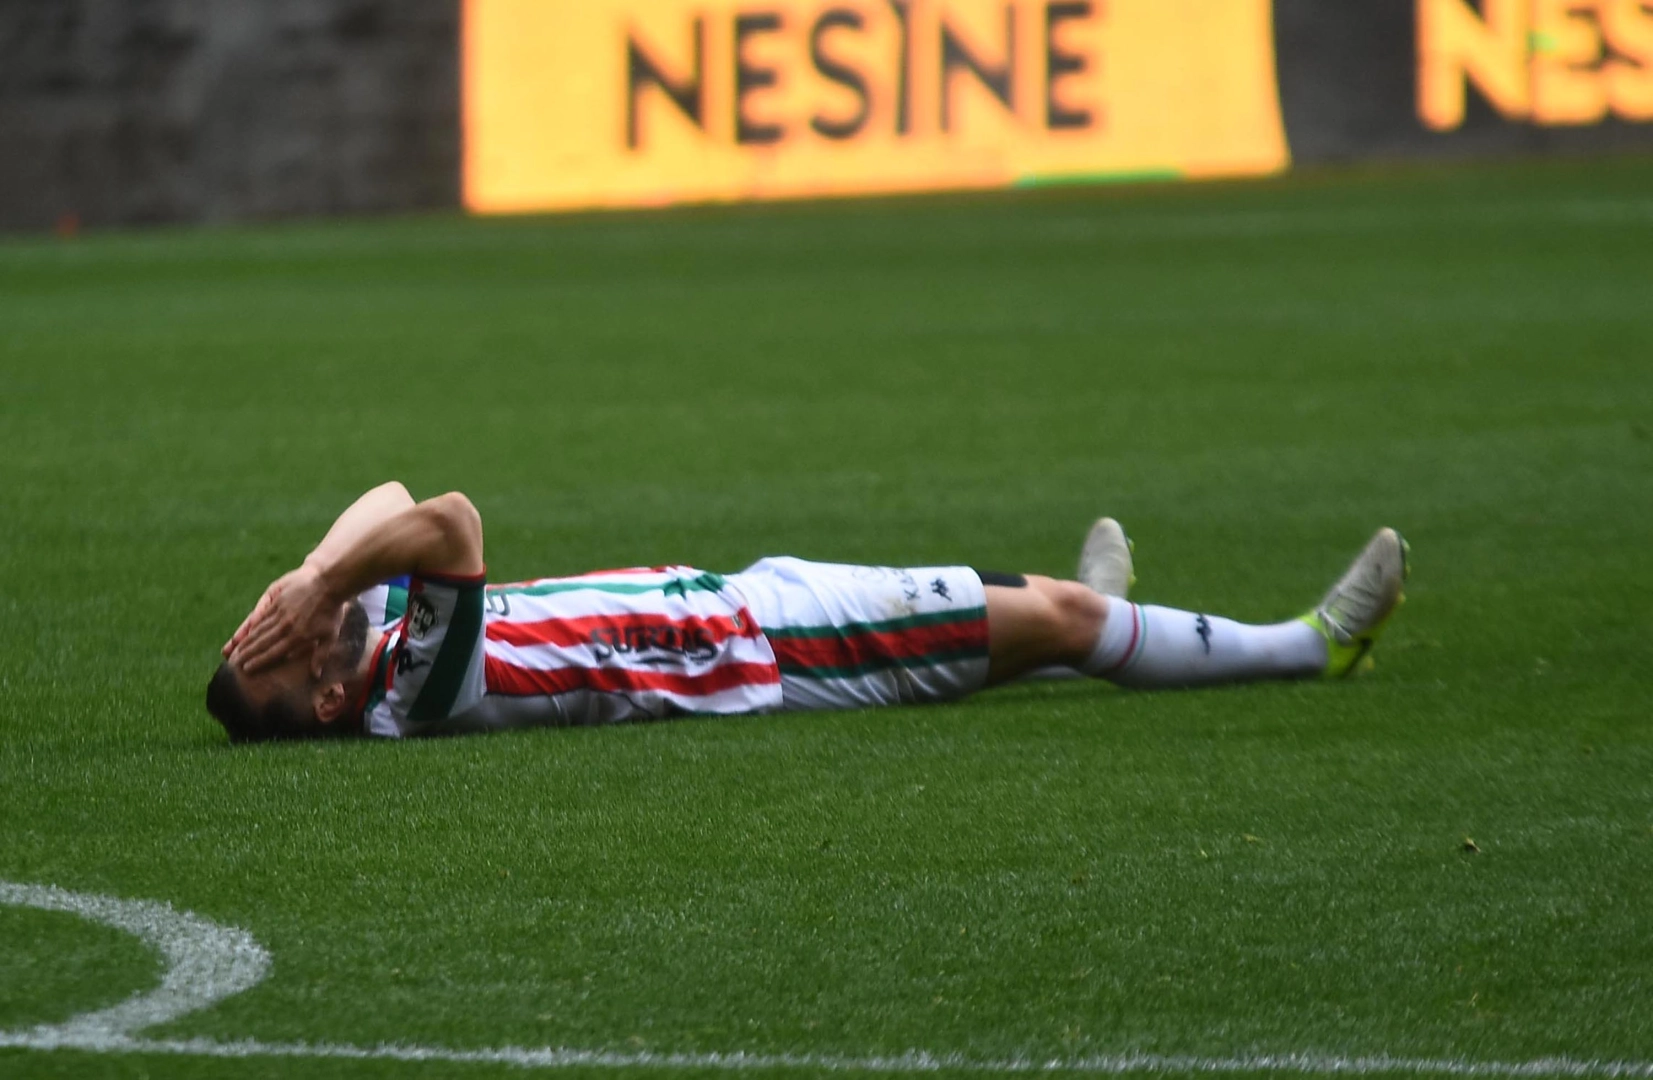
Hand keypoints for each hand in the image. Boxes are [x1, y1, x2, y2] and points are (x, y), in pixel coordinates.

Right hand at [229, 565, 343, 674]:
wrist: (328, 582)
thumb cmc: (332, 611)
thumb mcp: (331, 635)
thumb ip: (320, 655)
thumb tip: (315, 675)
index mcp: (298, 636)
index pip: (274, 652)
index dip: (259, 661)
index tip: (247, 669)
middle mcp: (286, 625)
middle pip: (262, 642)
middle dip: (247, 653)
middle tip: (234, 662)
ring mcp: (280, 611)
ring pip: (259, 629)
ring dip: (246, 640)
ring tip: (235, 649)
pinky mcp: (277, 599)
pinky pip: (262, 615)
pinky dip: (252, 624)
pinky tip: (246, 630)